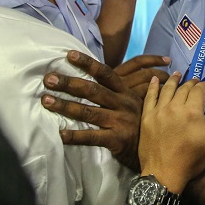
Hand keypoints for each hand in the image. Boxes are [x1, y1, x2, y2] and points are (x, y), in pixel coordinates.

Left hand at [41, 51, 170, 171]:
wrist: (158, 150)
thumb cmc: (141, 124)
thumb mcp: (136, 102)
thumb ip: (120, 90)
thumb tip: (103, 74)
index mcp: (126, 92)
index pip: (106, 73)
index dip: (88, 63)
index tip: (70, 55)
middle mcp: (123, 103)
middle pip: (93, 90)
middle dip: (69, 83)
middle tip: (48, 78)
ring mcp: (120, 121)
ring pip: (89, 111)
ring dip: (66, 106)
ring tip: (46, 101)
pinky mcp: (117, 139)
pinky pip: (92, 137)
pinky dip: (75, 136)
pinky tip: (60, 134)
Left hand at [140, 74, 204, 191]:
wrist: (163, 174)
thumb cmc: (191, 160)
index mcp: (192, 112)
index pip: (198, 91)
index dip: (203, 85)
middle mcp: (175, 107)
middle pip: (183, 88)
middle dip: (190, 82)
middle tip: (194, 81)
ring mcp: (159, 111)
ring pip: (167, 89)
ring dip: (173, 80)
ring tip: (177, 74)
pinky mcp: (146, 117)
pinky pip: (149, 97)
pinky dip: (152, 86)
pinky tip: (154, 79)